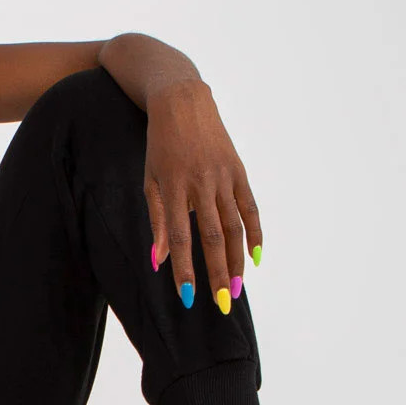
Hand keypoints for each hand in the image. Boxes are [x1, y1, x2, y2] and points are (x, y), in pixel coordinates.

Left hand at [143, 79, 262, 313]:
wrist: (182, 101)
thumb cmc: (160, 146)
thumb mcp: (149, 180)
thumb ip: (156, 221)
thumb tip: (158, 261)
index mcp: (174, 188)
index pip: (179, 237)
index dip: (184, 269)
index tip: (188, 297)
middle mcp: (201, 184)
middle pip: (212, 237)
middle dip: (217, 273)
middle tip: (222, 303)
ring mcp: (223, 177)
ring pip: (234, 226)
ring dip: (236, 260)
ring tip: (236, 288)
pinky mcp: (238, 171)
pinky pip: (249, 207)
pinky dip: (255, 232)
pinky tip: (256, 257)